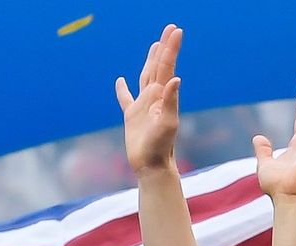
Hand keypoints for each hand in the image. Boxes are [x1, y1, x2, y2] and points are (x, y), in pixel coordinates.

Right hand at [117, 24, 181, 176]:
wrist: (151, 166)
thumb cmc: (161, 147)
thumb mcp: (168, 123)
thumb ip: (171, 101)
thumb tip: (175, 79)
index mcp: (162, 96)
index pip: (167, 66)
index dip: (171, 48)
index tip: (176, 30)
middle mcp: (154, 97)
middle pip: (159, 66)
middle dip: (165, 48)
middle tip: (170, 29)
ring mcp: (143, 105)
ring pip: (146, 76)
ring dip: (150, 60)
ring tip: (154, 45)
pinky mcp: (132, 116)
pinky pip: (125, 98)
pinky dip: (122, 89)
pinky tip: (120, 81)